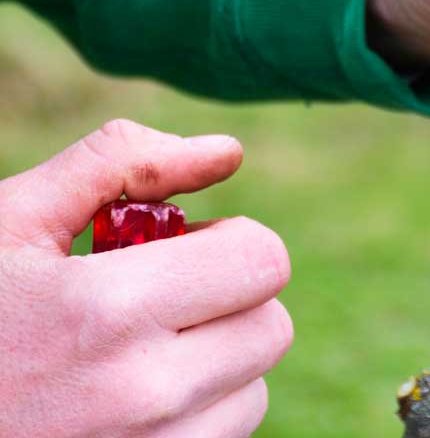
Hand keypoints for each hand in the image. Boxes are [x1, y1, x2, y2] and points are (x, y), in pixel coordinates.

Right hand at [0, 120, 291, 437]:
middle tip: (161, 296)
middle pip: (270, 325)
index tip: (184, 246)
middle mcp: (143, 393)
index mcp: (110, 309)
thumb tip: (226, 151)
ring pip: (253, 389)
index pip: (263, 259)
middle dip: (228, 298)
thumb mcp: (9, 221)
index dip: (230, 240)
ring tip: (134, 352)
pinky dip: (196, 415)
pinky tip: (127, 400)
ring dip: (216, 361)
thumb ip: (119, 165)